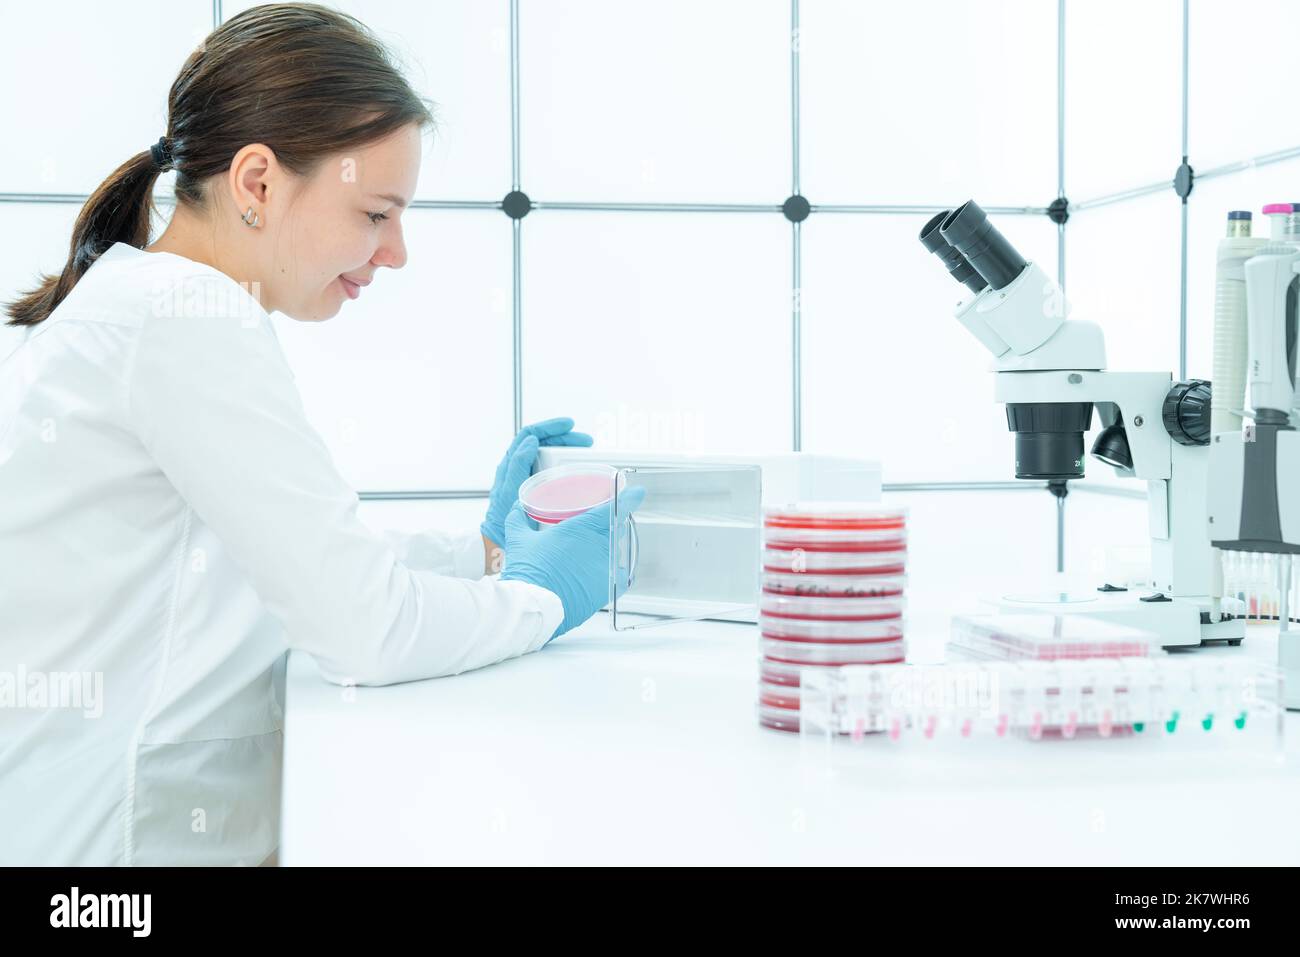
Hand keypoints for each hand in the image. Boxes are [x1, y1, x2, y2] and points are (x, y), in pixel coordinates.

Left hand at [481, 417, 592, 547]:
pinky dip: (566, 464)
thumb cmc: (502, 519)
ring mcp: (529, 476)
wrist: (499, 540)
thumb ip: (517, 464)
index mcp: (512, 462)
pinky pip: (553, 469)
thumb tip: (531, 440)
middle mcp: (520, 466)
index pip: (531, 433)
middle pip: (544, 442)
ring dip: (568, 449)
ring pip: (550, 454)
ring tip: (586, 452)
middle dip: (566, 437)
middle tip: (586, 442)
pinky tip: (579, 470)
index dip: (550, 426)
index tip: (570, 425)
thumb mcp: (509, 490)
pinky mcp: (538, 488)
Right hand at [500, 486, 646, 640]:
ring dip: (609, 548)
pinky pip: (620, 575)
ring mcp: (605, 567)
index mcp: (582, 528)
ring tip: (592, 553)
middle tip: (599, 526)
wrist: (534, 606)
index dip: (630, 498)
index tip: (637, 493)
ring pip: (617, 551)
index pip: (615, 507)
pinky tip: (605, 572)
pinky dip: (615, 572)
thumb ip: (519, 519)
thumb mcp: (519, 539)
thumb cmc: (529, 573)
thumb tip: (518, 508)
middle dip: (612, 525)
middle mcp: (599, 546)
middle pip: (616, 528)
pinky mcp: (606, 589)